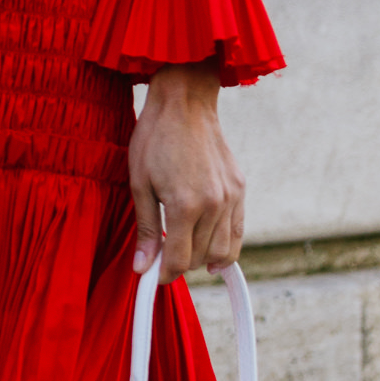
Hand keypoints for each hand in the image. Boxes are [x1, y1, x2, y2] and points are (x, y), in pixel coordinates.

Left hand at [129, 63, 244, 281]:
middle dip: (180, 265)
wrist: (184, 103)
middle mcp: (214, 205)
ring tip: (183, 251)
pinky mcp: (240, 189)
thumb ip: (146, 229)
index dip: (164, 275)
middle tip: (162, 259)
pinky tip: (209, 249)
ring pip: (222, 251)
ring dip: (202, 258)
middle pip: (200, 258)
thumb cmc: (155, 139)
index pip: (179, 260)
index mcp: (185, 206)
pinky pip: (237, 231)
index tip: (153, 276)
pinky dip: (225, 246)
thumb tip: (142, 268)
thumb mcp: (139, 184)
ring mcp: (231, 198)